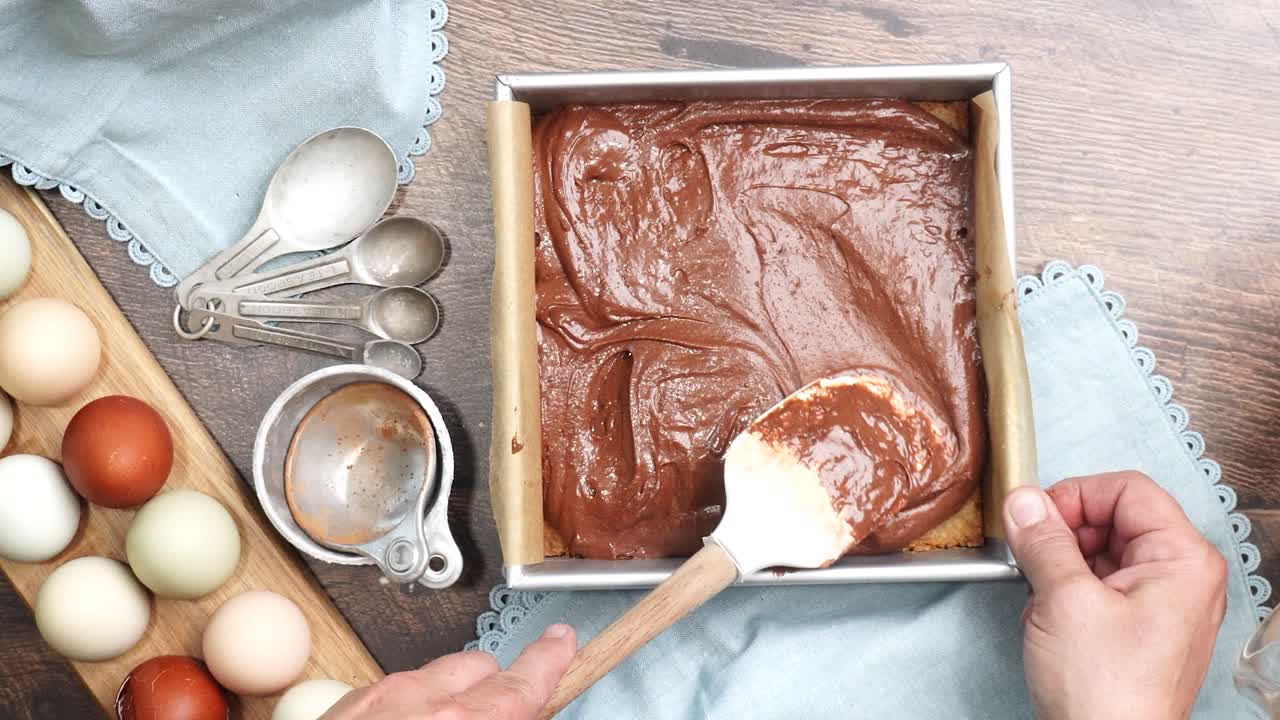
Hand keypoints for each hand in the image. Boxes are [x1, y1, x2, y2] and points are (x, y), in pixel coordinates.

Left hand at [321, 624, 575, 719]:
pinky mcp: (344, 705)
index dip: (550, 660)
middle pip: (480, 668)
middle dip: (490, 691)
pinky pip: (389, 691)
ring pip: (431, 678)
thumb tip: (515, 711)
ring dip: (444, 701)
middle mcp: (421, 703)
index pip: (524, 681)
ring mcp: (377, 699)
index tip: (560, 643)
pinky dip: (401, 710)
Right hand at [1003, 471, 1226, 719]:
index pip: (1127, 490)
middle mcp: (1182, 577)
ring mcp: (1162, 603)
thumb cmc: (1106, 693)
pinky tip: (1050, 619)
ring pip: (1101, 550)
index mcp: (1183, 560)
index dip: (1075, 496)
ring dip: (1060, 566)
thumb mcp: (1063, 601)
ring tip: (1044, 600)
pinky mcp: (1139, 626)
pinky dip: (1066, 592)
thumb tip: (1024, 501)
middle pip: (1114, 517)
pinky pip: (1098, 583)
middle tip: (1032, 557)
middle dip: (1064, 535)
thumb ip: (1042, 541)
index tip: (1037, 518)